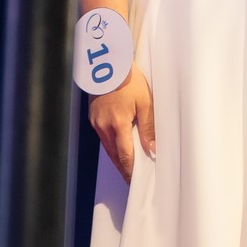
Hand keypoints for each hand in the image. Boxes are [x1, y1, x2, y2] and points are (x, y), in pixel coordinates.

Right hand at [89, 64, 154, 184]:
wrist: (109, 64)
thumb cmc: (129, 80)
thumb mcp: (145, 102)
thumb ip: (149, 127)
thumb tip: (152, 149)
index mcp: (117, 124)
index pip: (125, 155)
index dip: (130, 171)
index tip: (135, 181)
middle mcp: (103, 126)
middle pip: (114, 155)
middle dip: (123, 169)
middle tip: (132, 181)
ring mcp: (96, 122)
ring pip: (108, 147)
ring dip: (117, 159)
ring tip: (128, 170)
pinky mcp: (94, 117)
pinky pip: (103, 137)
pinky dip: (112, 146)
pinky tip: (119, 150)